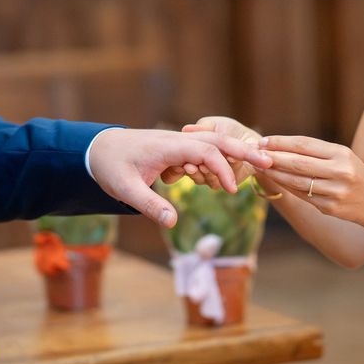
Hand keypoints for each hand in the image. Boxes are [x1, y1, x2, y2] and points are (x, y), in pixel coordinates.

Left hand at [89, 128, 271, 227]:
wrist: (94, 148)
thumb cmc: (109, 166)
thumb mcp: (125, 189)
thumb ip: (149, 205)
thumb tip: (173, 223)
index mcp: (168, 145)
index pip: (206, 151)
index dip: (222, 169)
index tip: (231, 190)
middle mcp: (176, 139)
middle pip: (218, 139)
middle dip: (243, 150)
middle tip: (268, 161)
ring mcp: (176, 142)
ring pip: (212, 143)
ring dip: (230, 155)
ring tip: (245, 171)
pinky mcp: (174, 149)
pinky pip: (201, 151)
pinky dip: (212, 162)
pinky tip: (207, 177)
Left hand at [258, 135, 363, 222]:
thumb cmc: (354, 174)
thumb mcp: (342, 156)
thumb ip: (315, 152)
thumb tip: (280, 147)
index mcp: (341, 154)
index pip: (305, 144)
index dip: (281, 142)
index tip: (263, 141)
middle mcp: (339, 171)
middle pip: (298, 163)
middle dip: (273, 158)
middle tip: (255, 154)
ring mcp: (334, 191)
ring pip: (296, 181)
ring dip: (275, 174)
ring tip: (260, 168)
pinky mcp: (329, 207)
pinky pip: (301, 196)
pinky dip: (285, 187)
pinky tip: (274, 181)